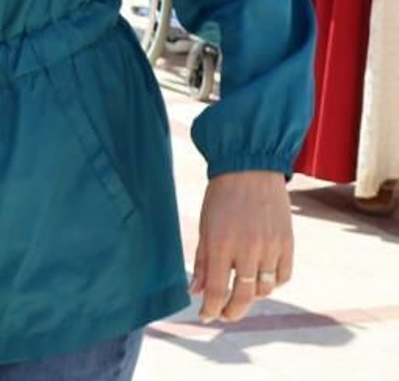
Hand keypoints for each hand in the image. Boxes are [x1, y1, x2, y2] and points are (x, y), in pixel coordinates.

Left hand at [191, 171, 293, 322]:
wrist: (250, 168)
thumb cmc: (221, 197)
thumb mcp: (205, 227)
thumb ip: (202, 261)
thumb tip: (196, 292)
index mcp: (221, 244)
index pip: (217, 290)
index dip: (211, 308)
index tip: (206, 315)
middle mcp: (247, 249)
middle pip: (243, 297)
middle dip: (232, 312)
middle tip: (224, 315)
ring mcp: (271, 247)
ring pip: (265, 290)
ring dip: (252, 297)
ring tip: (241, 292)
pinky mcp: (288, 243)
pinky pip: (283, 276)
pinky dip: (272, 283)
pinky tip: (262, 279)